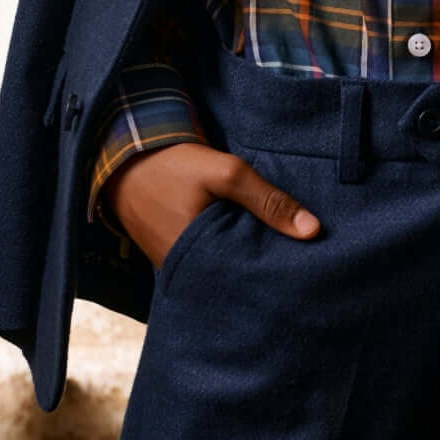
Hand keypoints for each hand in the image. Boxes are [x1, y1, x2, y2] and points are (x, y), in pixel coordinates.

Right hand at [102, 141, 320, 268]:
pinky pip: (208, 260)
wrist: (127, 158)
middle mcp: (185, 272)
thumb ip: (268, 201)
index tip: (305, 273)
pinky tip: (253, 245)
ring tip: (285, 261)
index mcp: (195, 261)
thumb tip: (313, 230)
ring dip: (246, 262)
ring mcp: (178, 265)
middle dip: (263, 273)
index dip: (274, 276)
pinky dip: (229, 252)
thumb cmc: (174, 166)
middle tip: (302, 270)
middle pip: (236, 279)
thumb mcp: (226, 174)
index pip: (245, 281)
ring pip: (223, 270)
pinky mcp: (175, 254)